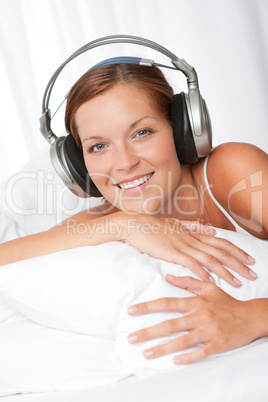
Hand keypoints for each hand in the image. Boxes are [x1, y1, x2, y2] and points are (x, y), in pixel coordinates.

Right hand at [118, 213, 256, 286]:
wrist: (136, 224)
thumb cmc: (154, 226)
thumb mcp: (176, 224)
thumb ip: (194, 227)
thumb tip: (209, 229)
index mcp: (193, 233)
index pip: (221, 242)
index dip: (237, 250)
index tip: (249, 259)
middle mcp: (192, 239)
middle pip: (220, 251)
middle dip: (238, 263)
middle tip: (252, 273)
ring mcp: (182, 245)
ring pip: (210, 259)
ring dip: (225, 271)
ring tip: (238, 282)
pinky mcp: (172, 253)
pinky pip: (191, 263)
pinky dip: (203, 273)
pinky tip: (211, 282)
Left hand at [127, 275, 258, 363]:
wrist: (250, 316)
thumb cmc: (227, 302)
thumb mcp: (208, 288)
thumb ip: (187, 282)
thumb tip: (168, 276)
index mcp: (195, 302)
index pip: (167, 303)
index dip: (148, 307)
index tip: (131, 311)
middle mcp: (200, 316)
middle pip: (170, 324)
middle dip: (149, 331)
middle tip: (131, 337)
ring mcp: (209, 331)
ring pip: (182, 341)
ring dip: (163, 348)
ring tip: (146, 353)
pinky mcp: (218, 344)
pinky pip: (201, 352)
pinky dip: (189, 357)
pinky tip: (175, 361)